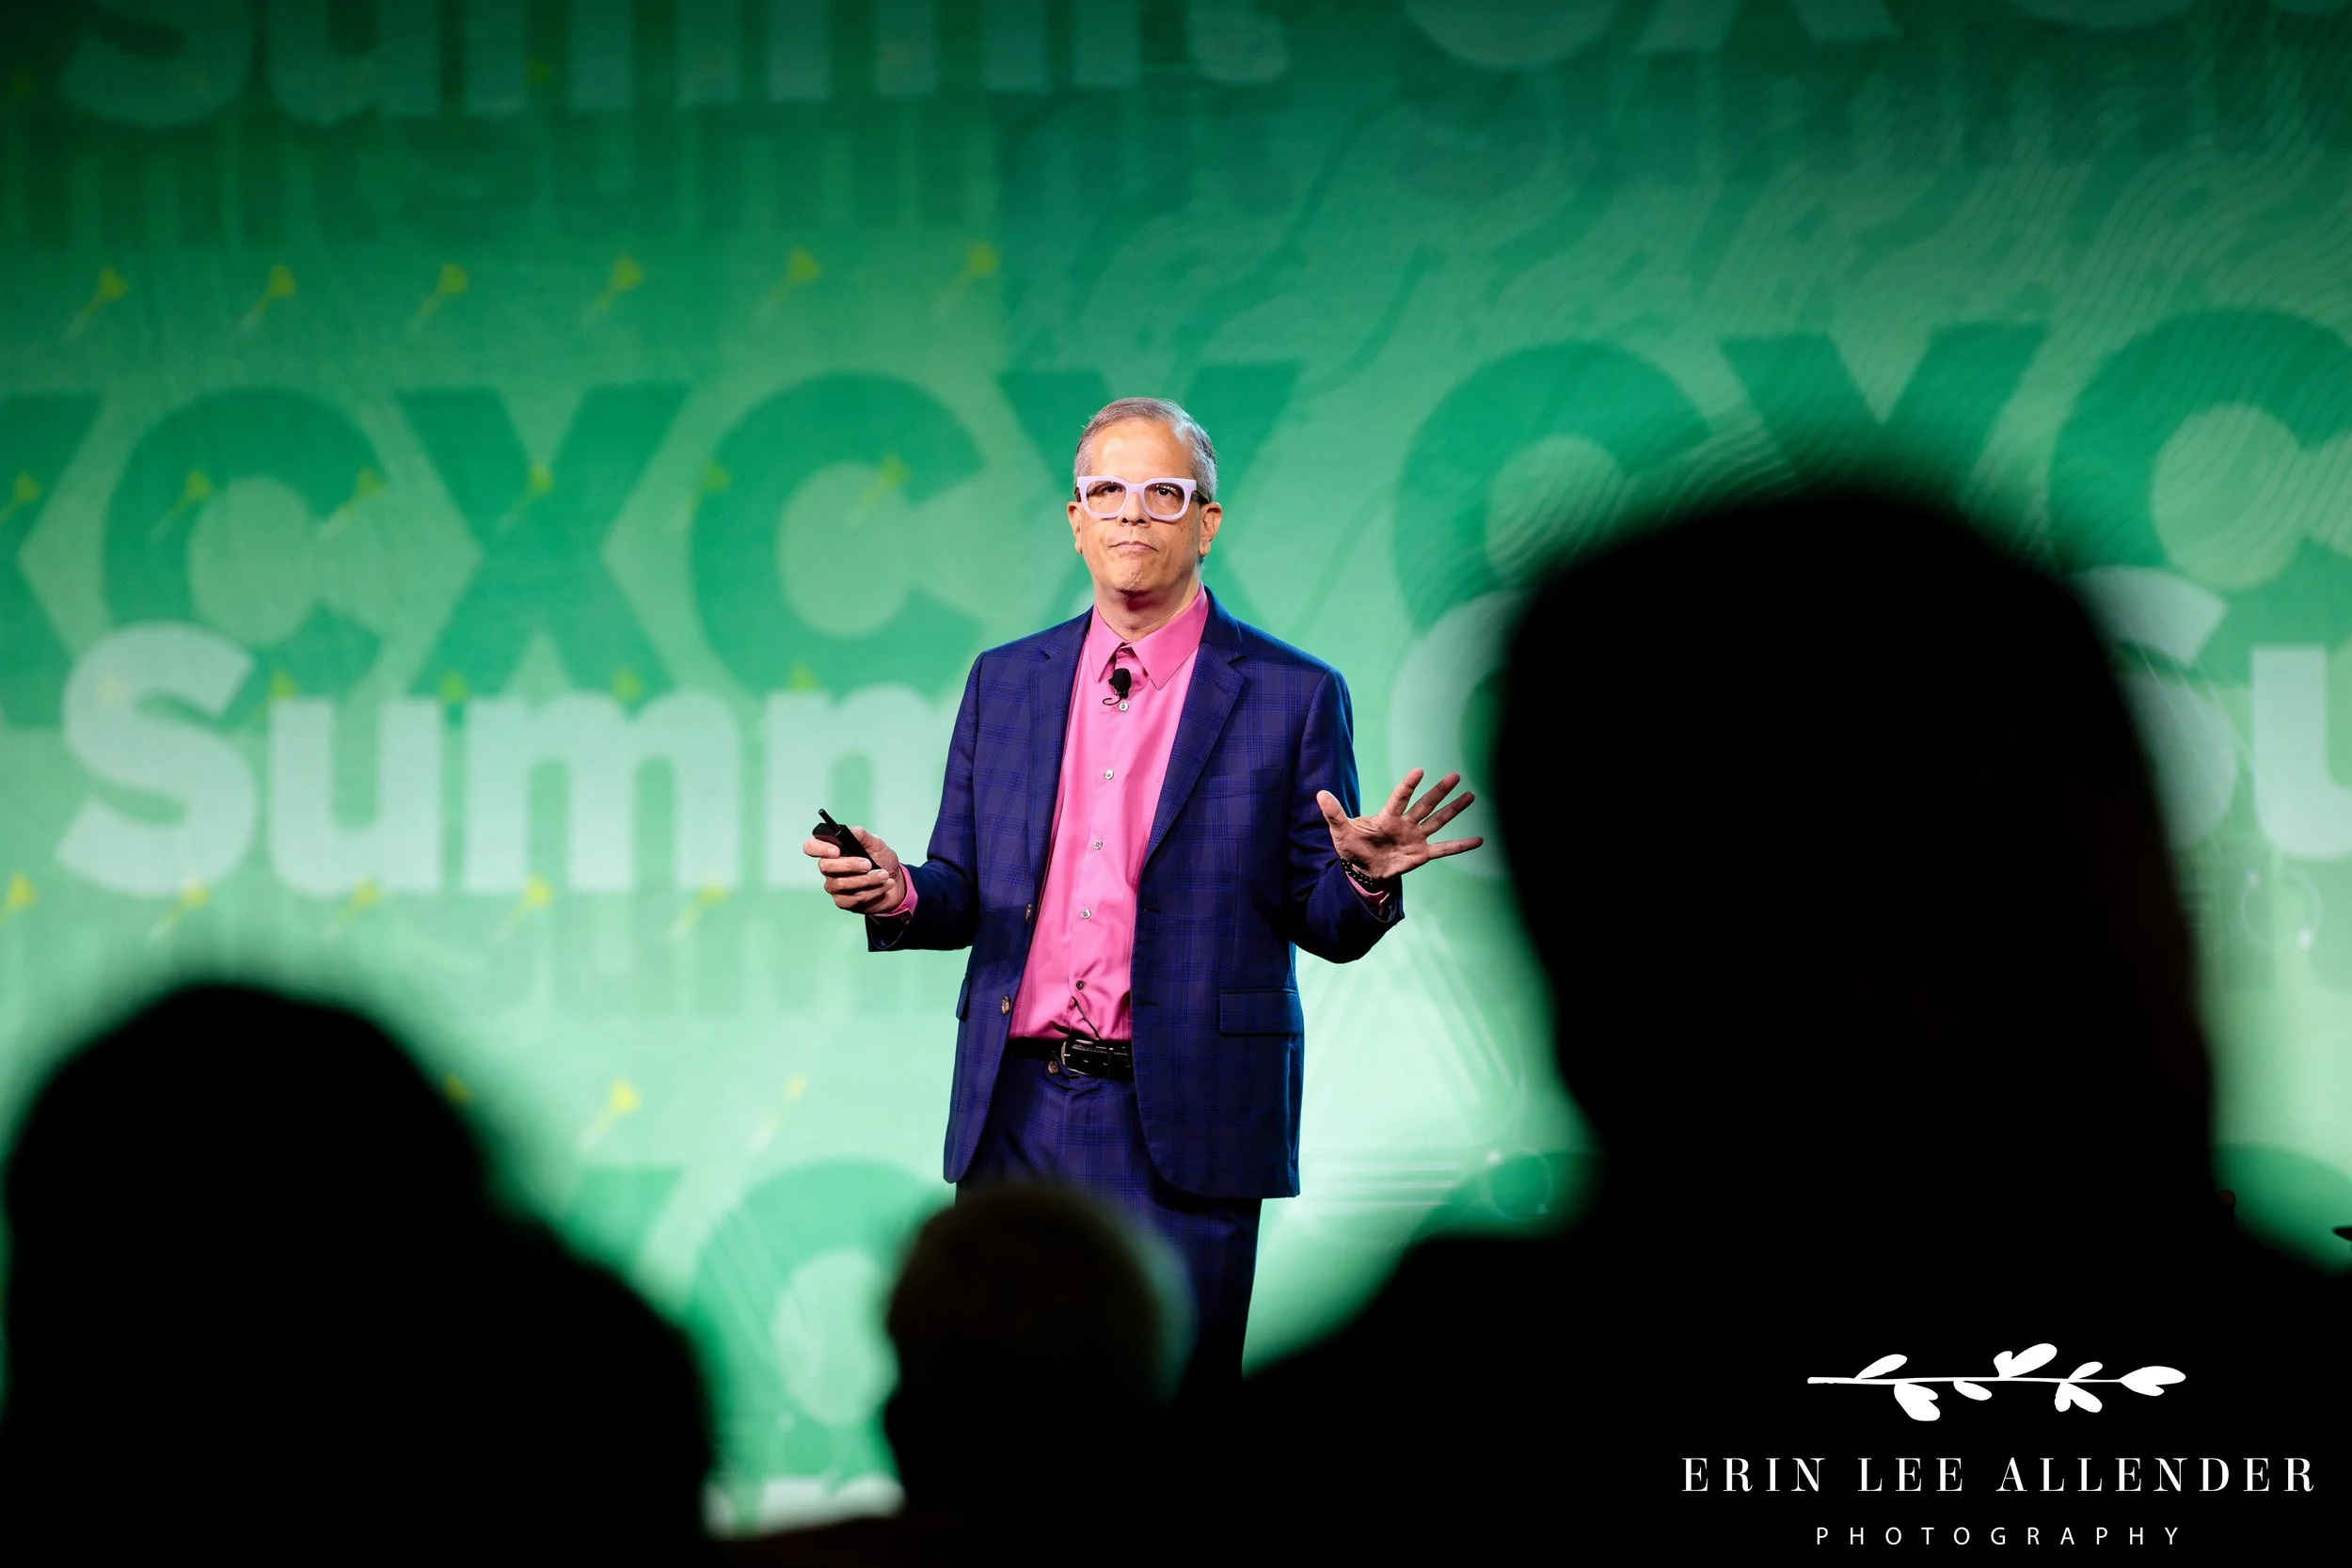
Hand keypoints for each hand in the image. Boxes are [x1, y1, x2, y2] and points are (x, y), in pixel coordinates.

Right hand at [803, 826, 906, 914]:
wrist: (896, 881)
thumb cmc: (881, 860)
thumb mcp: (875, 843)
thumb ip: (860, 835)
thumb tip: (847, 831)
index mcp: (833, 850)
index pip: (811, 846)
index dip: (818, 848)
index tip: (836, 850)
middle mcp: (829, 868)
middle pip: (825, 866)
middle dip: (849, 864)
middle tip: (868, 863)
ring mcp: (834, 886)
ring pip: (840, 883)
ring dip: (866, 879)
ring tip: (884, 874)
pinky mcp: (843, 902)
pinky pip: (853, 898)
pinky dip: (873, 890)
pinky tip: (886, 884)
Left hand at [1315, 769, 1483, 882]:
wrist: (1362, 870)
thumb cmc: (1352, 847)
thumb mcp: (1340, 831)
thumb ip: (1333, 813)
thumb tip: (1319, 793)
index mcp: (1387, 817)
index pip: (1399, 798)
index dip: (1408, 785)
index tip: (1419, 771)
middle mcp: (1405, 824)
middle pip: (1425, 805)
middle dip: (1439, 792)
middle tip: (1455, 775)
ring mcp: (1415, 838)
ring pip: (1438, 820)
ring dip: (1453, 810)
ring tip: (1471, 795)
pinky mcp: (1422, 854)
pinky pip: (1444, 848)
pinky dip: (1461, 845)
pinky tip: (1479, 840)